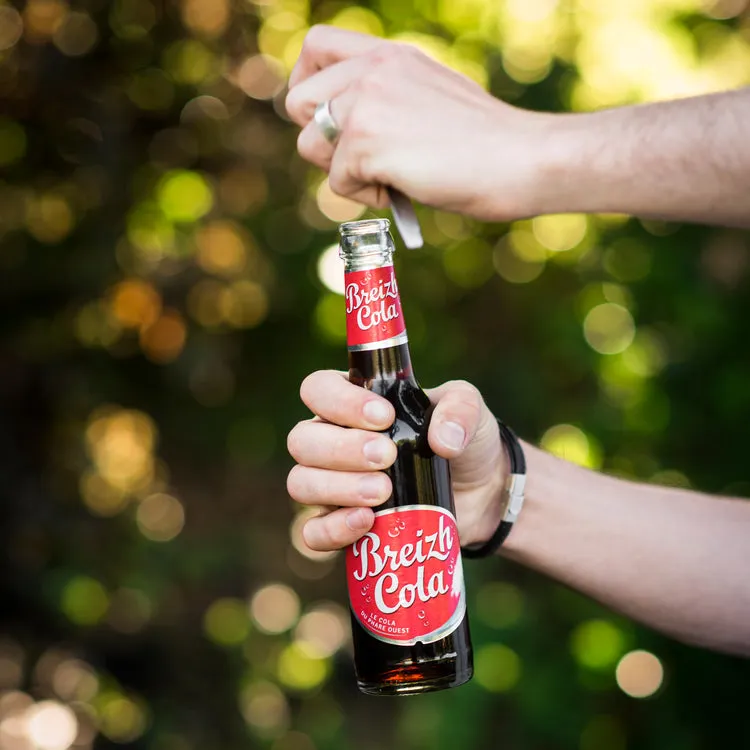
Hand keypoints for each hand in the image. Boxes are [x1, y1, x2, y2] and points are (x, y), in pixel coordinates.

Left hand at [285, 26, 551, 220]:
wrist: (519, 159)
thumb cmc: (486, 141)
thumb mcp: (429, 97)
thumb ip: (387, 98)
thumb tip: (343, 128)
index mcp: (389, 55)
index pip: (316, 45)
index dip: (305, 81)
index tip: (319, 114)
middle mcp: (372, 70)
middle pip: (297, 103)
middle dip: (320, 140)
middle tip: (360, 161)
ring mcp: (367, 104)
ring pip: (309, 145)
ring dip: (342, 172)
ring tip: (389, 179)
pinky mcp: (366, 142)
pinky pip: (337, 183)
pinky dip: (366, 197)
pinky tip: (402, 190)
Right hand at [286, 370, 507, 551]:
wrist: (482, 491)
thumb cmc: (463, 439)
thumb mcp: (469, 409)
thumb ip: (460, 410)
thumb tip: (443, 440)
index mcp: (351, 403)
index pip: (317, 389)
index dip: (339, 401)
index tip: (384, 416)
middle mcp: (332, 440)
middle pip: (302, 440)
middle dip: (341, 449)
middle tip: (386, 456)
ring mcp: (332, 485)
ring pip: (301, 483)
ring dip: (338, 487)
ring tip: (383, 492)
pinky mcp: (343, 525)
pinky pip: (314, 532)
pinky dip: (333, 529)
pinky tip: (366, 522)